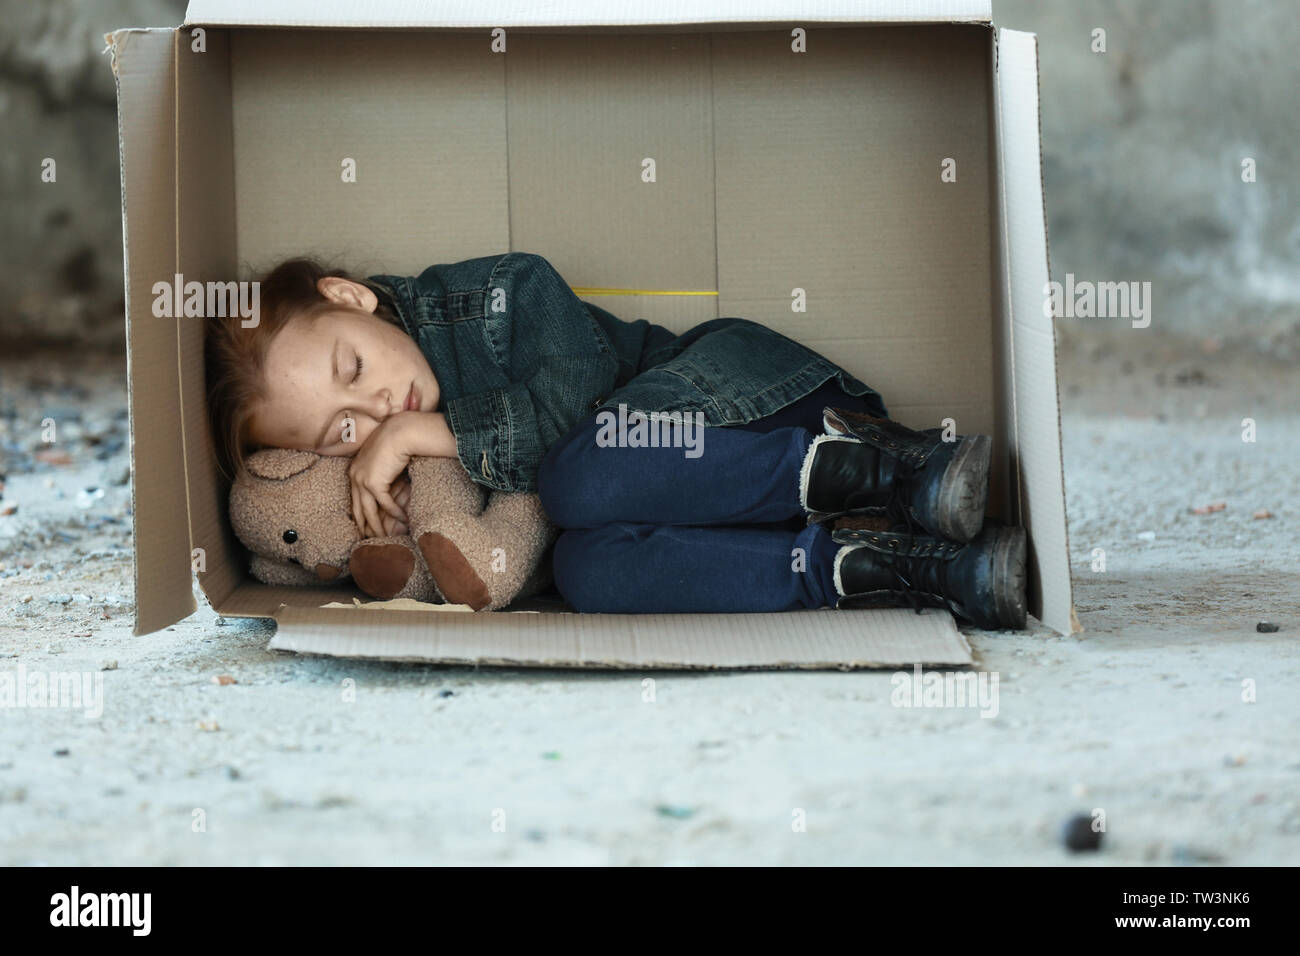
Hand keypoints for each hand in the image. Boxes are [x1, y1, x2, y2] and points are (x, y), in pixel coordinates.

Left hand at [348, 414, 413, 537]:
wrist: (401, 431)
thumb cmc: (397, 441)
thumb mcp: (385, 458)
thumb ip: (383, 472)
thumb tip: (391, 484)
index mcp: (355, 470)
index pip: (355, 498)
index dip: (361, 514)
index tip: (366, 527)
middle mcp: (354, 476)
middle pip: (358, 508)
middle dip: (365, 526)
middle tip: (371, 540)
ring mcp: (362, 480)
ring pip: (369, 511)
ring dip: (379, 526)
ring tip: (387, 537)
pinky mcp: (373, 483)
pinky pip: (384, 504)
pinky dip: (394, 513)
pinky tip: (403, 519)